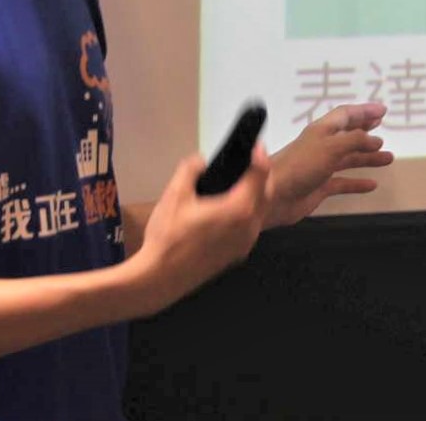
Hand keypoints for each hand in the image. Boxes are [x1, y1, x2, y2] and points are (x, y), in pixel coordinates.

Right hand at [127, 147, 270, 315]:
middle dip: (262, 175)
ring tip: (240, 182)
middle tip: (250, 161)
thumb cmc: (168, 235)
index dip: (259, 156)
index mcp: (239, 209)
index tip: (253, 145)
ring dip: (256, 195)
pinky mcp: (236, 256)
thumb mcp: (175, 194)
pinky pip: (250, 228)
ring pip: (260, 213)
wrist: (159, 279)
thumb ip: (190, 169)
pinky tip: (229, 209)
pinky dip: (248, 213)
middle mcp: (250, 227)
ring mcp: (245, 244)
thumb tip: (201, 161)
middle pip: (266, 194)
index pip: (260, 175)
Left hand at [263, 103, 394, 227]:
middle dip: (365, 130)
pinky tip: (371, 185)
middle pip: (347, 135)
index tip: (382, 111)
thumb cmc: (298, 166)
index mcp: (322, 131)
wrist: (273, 196)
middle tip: (381, 126)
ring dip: (367, 158)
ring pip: (348, 159)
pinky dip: (357, 183)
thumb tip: (374, 139)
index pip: (346, 115)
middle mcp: (322, 146)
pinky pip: (342, 183)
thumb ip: (355, 141)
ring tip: (387, 158)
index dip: (364, 111)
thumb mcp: (331, 147)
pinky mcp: (319, 187)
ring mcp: (320, 167)